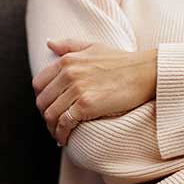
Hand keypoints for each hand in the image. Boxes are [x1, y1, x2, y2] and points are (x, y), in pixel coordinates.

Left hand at [32, 39, 157, 145]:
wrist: (145, 72)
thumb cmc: (122, 61)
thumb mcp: (93, 46)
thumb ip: (69, 46)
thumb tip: (49, 44)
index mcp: (67, 61)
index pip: (38, 84)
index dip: (41, 99)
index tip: (49, 108)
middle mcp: (68, 74)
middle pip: (42, 102)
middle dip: (46, 116)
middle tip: (54, 125)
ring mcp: (77, 89)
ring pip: (51, 115)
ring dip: (52, 128)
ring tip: (59, 134)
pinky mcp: (86, 105)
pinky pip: (64, 123)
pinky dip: (61, 134)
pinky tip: (65, 139)